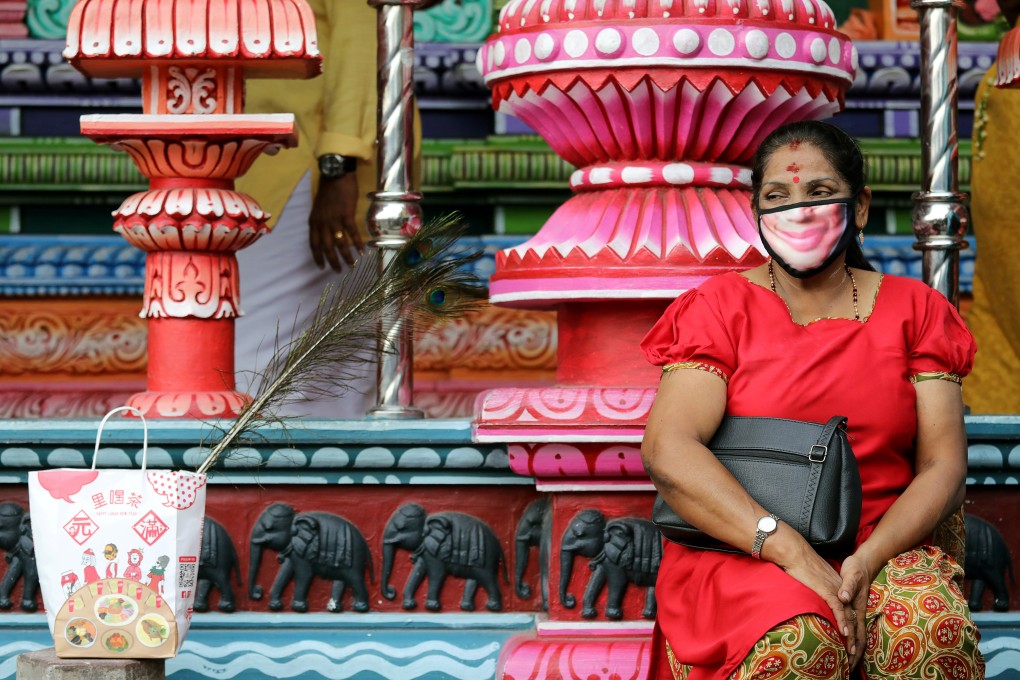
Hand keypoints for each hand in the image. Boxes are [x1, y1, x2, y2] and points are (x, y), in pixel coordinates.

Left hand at [309, 173, 364, 270]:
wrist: (336, 175)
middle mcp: (322, 223)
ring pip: (339, 243)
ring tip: (351, 265)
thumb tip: (327, 231)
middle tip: (338, 270)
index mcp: (314, 221)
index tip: (321, 266)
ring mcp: (334, 220)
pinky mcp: (346, 215)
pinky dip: (358, 243)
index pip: (313, 243)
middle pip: (326, 247)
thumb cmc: (328, 189)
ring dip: (345, 256)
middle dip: (332, 260)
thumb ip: (321, 220)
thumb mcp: (319, 207)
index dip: (317, 256)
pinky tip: (362, 251)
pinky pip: (352, 233)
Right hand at [767, 527, 855, 660]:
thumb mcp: (811, 578)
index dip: (849, 627)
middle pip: (850, 617)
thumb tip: (811, 597)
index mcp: (836, 588)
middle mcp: (839, 590)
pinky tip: (845, 632)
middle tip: (853, 654)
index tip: (849, 642)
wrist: (794, 552)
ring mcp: (834, 590)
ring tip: (851, 650)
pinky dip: (842, 621)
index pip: (847, 611)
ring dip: (850, 635)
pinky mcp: (827, 590)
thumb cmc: (798, 564)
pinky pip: (838, 608)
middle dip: (853, 637)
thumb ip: (815, 588)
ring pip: (847, 616)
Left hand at [838, 552, 878, 668]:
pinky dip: (851, 639)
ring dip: (854, 649)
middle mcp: (859, 613)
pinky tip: (846, 644)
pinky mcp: (854, 609)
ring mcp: (857, 612)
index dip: (853, 646)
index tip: (849, 659)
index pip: (857, 632)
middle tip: (849, 670)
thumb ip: (847, 586)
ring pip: (857, 635)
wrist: (862, 563)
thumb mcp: (851, 575)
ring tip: (848, 663)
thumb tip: (843, 597)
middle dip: (855, 655)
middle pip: (859, 639)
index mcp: (858, 609)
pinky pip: (854, 628)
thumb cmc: (855, 569)